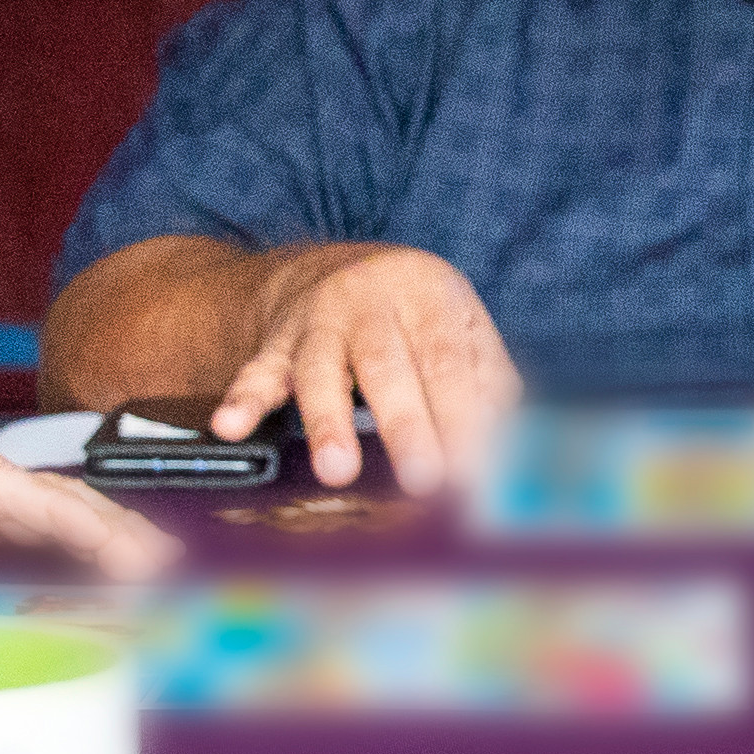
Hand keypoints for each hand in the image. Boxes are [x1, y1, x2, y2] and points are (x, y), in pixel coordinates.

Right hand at [205, 243, 516, 492]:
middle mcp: (371, 299)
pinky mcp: (275, 342)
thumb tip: (523, 457)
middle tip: (427, 481)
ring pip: (321, 371)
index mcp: (431, 294)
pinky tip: (230, 427)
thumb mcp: (460, 331)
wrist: (331, 273)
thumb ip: (490, 385)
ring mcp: (318, 320)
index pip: (452, 361)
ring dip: (328, 422)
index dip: (466, 416)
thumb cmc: (416, 321)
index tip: (482, 472)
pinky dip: (244, 400)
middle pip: (389, 366)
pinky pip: (257, 371)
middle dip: (408, 425)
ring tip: (338, 471)